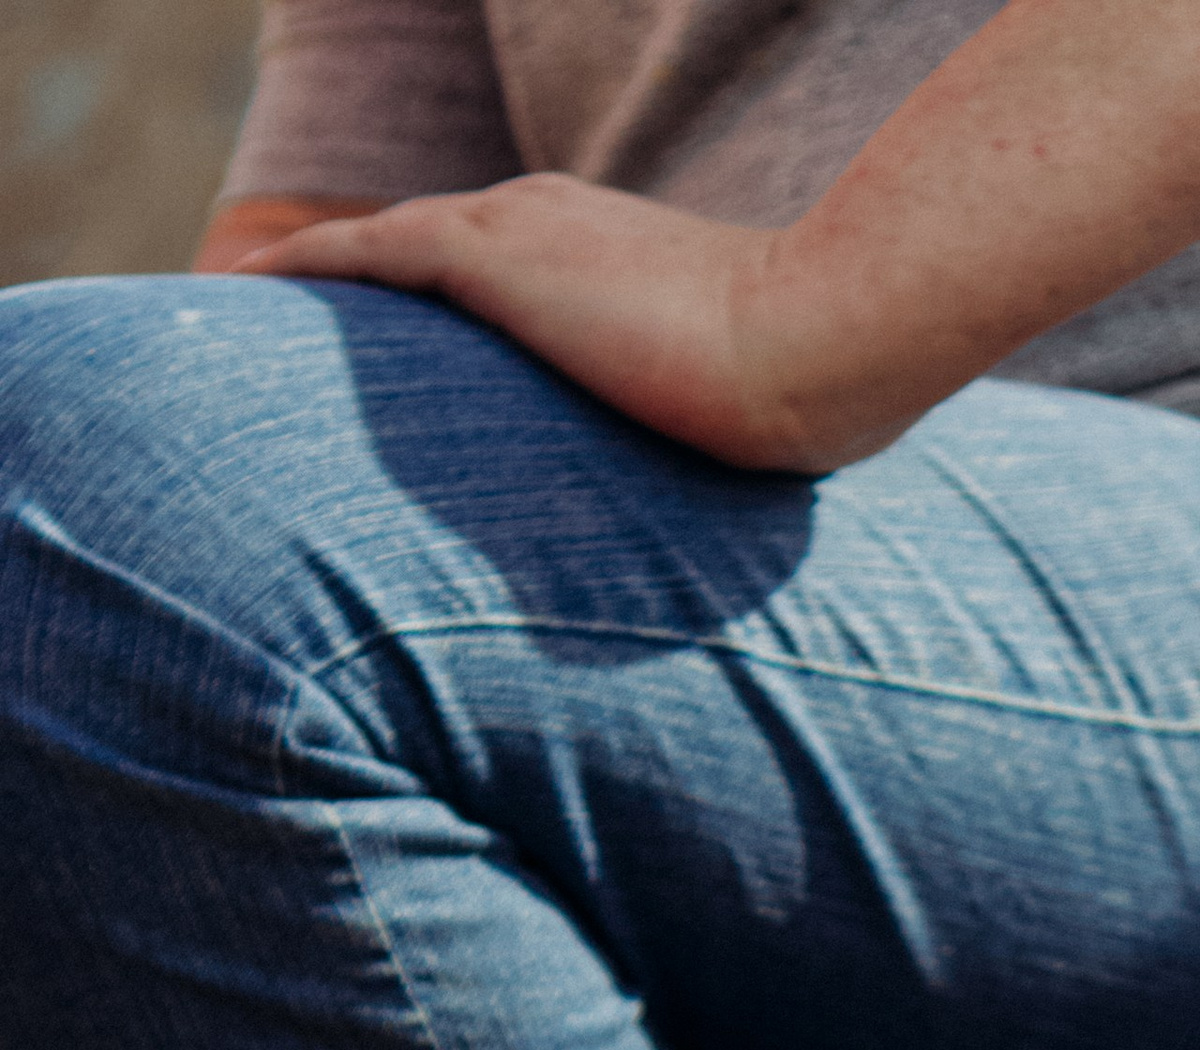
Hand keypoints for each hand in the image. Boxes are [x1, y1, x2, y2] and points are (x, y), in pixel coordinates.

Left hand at [249, 179, 865, 472]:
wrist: (824, 338)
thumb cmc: (811, 390)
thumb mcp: (735, 411)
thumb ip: (692, 436)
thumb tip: (692, 560)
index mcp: (602, 250)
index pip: (493, 267)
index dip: (435, 301)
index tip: (393, 353)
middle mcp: (547, 217)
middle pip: (424, 248)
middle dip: (363, 290)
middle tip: (289, 342)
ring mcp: (519, 227)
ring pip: (386, 248)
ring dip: (324, 286)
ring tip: (253, 327)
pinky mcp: (495, 254)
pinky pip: (368, 252)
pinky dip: (311, 268)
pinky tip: (254, 290)